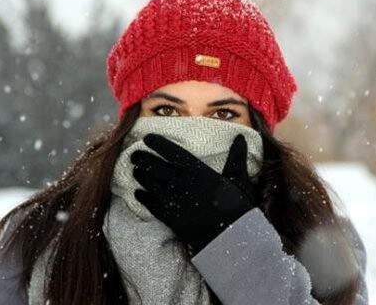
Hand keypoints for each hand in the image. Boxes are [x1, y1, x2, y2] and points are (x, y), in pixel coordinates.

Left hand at [130, 133, 256, 254]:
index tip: (148, 138)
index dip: (158, 144)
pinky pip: (151, 205)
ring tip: (135, 170)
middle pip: (155, 167)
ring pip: (150, 184)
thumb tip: (241, 137)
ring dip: (141, 176)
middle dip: (143, 159)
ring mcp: (173, 201)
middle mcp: (181, 183)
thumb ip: (237, 157)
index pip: (172, 152)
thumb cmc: (237, 206)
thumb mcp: (239, 179)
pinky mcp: (170, 217)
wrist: (229, 237)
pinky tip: (137, 193)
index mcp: (198, 170)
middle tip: (134, 154)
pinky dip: (143, 198)